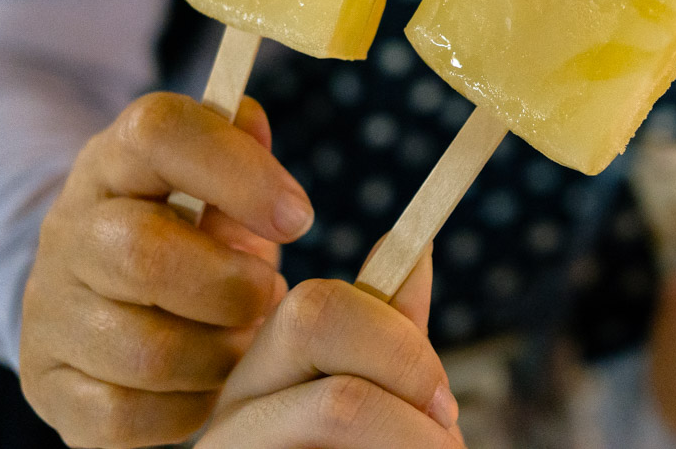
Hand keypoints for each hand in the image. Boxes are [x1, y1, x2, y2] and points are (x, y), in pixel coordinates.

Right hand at [20, 92, 313, 447]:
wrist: (102, 306)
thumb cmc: (187, 239)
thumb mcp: (214, 189)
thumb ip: (238, 152)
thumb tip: (249, 118)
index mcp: (112, 163)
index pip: (157, 131)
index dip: (238, 170)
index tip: (298, 217)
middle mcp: (67, 230)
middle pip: (143, 254)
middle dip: (231, 286)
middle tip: (267, 295)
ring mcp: (48, 311)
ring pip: (145, 348)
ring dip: (218, 354)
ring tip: (241, 342)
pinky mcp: (45, 385)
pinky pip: (124, 414)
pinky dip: (185, 408)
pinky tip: (206, 385)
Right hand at [201, 246, 464, 448]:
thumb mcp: (383, 415)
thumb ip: (391, 341)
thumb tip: (416, 246)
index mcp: (263, 378)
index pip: (322, 304)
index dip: (398, 335)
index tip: (444, 404)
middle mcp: (229, 414)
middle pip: (315, 316)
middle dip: (406, 363)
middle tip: (445, 433)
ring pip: (340, 401)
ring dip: (415, 438)